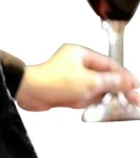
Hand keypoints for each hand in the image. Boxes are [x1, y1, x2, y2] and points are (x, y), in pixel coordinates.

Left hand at [15, 43, 139, 111]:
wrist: (28, 93)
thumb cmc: (52, 82)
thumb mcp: (90, 82)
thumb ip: (111, 81)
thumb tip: (126, 81)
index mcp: (80, 53)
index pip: (110, 64)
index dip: (124, 76)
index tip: (135, 87)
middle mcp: (75, 62)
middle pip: (103, 76)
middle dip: (110, 89)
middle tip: (126, 100)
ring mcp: (68, 75)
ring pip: (92, 88)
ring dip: (92, 97)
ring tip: (85, 100)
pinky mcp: (63, 88)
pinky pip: (80, 95)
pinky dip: (82, 101)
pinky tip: (76, 104)